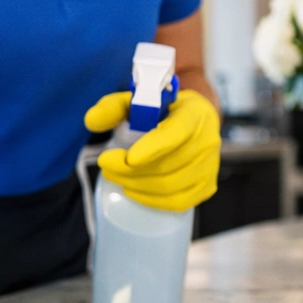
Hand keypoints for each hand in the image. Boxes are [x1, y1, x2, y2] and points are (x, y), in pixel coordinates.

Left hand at [85, 89, 220, 211]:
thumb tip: (91, 121)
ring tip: (116, 177)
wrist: (194, 120)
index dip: (153, 149)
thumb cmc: (164, 110)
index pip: (177, 134)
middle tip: (106, 165)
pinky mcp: (207, 185)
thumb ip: (113, 107)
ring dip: (138, 185)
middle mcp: (208, 140)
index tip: (127, 159)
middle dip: (131, 170)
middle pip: (169, 165)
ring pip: (172, 186)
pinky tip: (134, 191)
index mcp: (194, 114)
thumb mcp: (138, 100)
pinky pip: (180, 201)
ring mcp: (210, 166)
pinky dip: (153, 200)